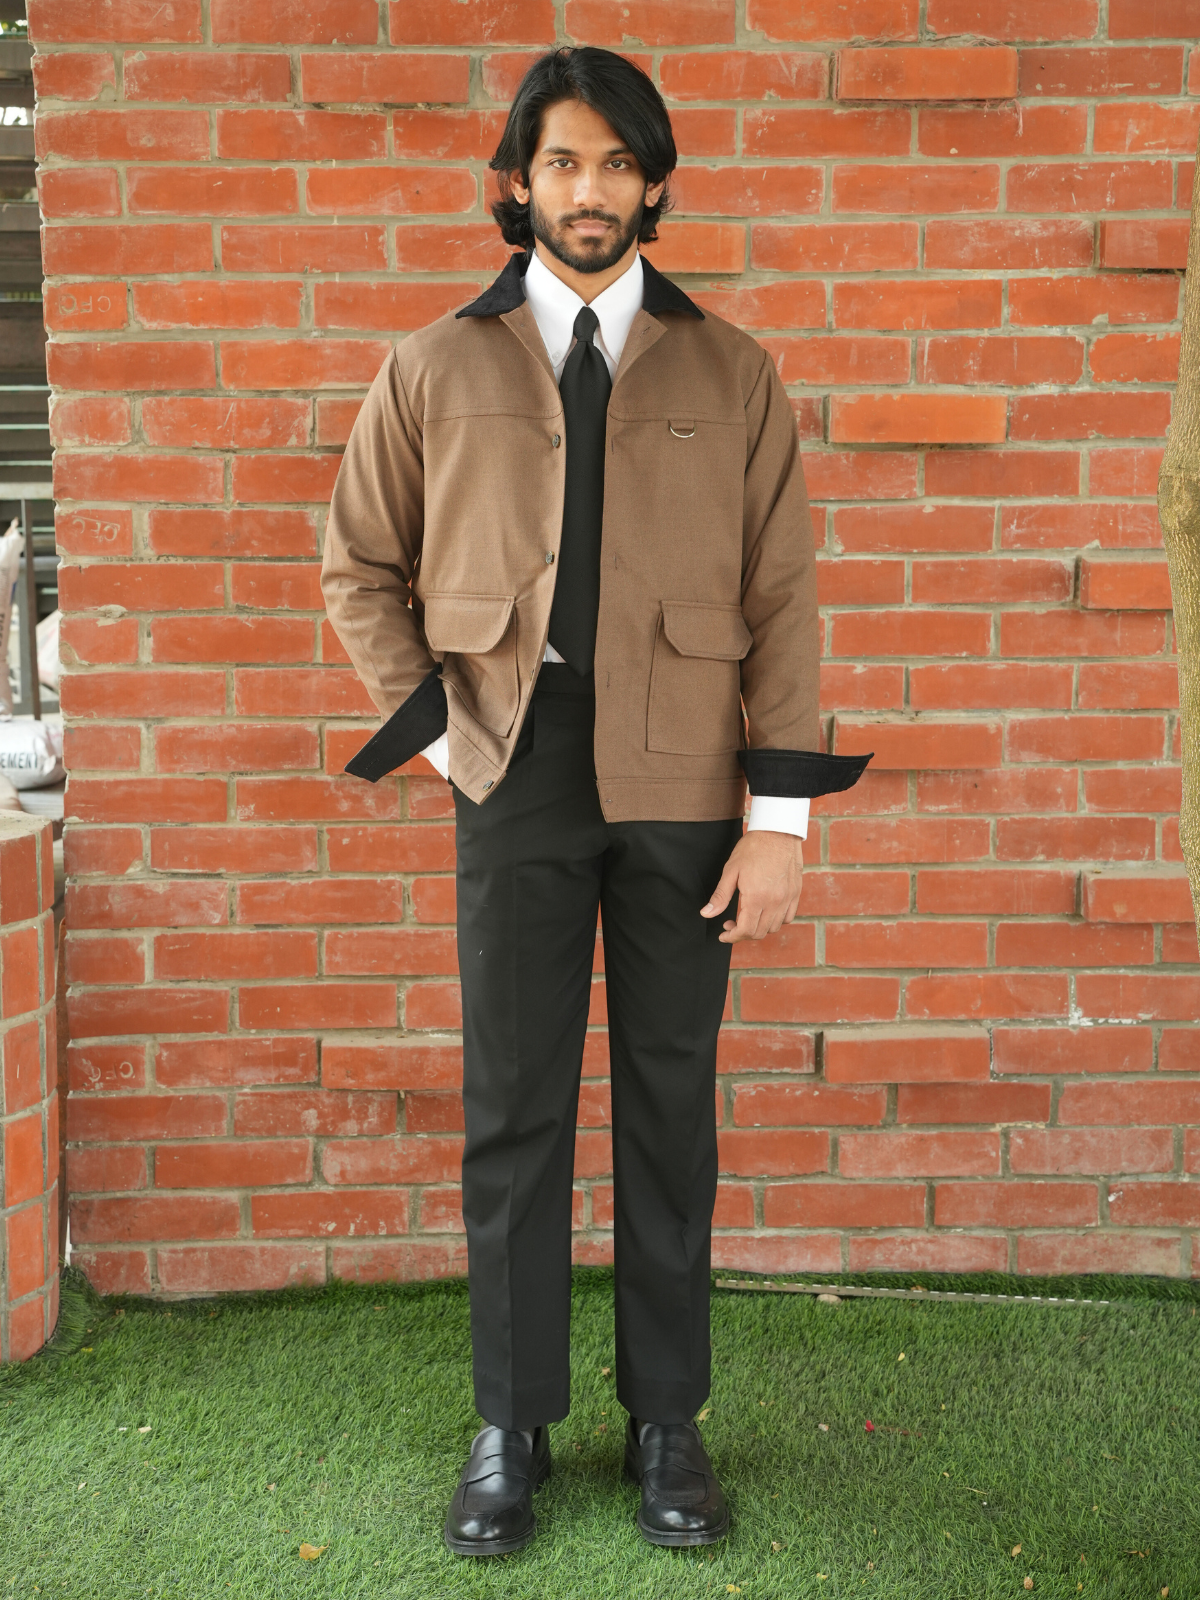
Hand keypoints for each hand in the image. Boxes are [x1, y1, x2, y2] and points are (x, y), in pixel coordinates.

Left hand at [699, 829, 803, 943]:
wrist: (778, 831)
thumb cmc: (752, 848)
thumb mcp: (730, 871)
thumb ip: (720, 897)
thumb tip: (706, 914)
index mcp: (756, 897)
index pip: (745, 930)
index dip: (731, 937)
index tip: (723, 934)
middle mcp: (774, 902)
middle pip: (759, 933)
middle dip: (742, 934)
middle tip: (730, 924)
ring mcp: (787, 898)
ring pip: (774, 928)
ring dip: (759, 928)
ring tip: (747, 917)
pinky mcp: (796, 893)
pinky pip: (788, 917)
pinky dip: (776, 921)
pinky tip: (765, 912)